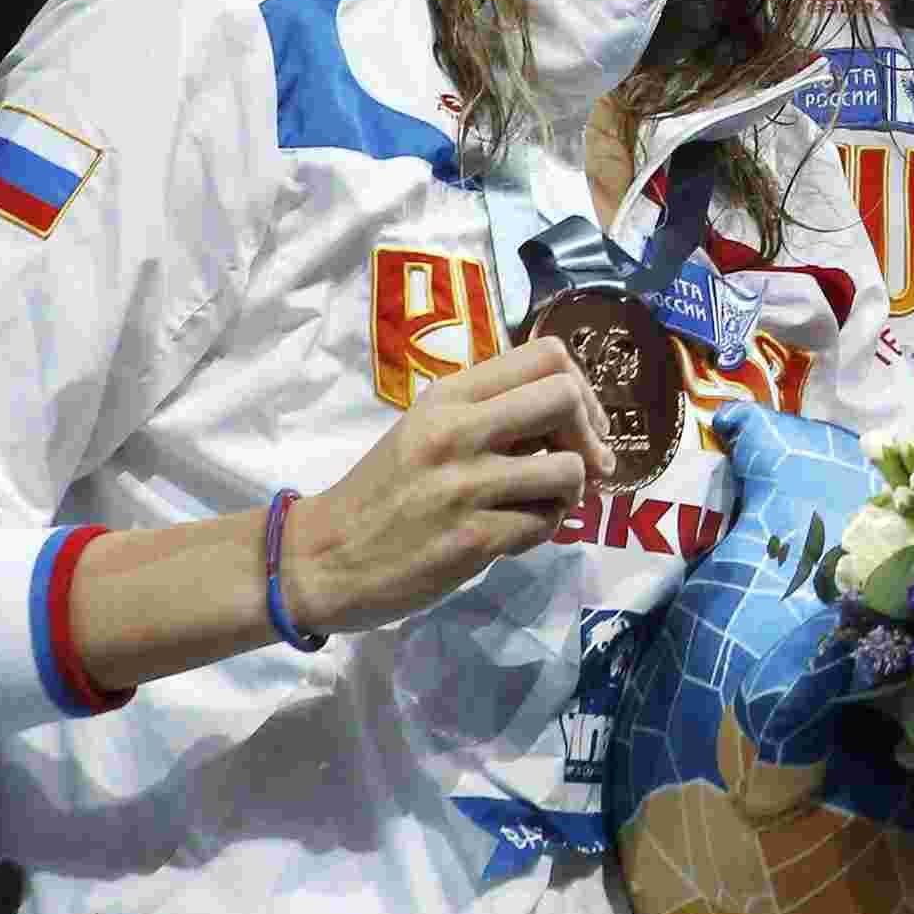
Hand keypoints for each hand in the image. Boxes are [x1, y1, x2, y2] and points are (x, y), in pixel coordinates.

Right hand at [285, 338, 616, 632]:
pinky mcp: (472, 538)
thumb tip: (575, 414)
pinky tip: (515, 534)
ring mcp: (464, 485)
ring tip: (543, 504)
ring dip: (571, 492)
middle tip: (584, 463)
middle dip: (591, 433)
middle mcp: (456, 430)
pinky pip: (545, 523)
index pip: (546, 354)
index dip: (581, 386)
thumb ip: (491, 413)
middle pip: (565, 398)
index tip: (578, 421)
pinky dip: (544, 530)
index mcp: (448, 396)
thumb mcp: (428, 429)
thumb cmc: (384, 490)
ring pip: (569, 469)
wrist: (322, 558)